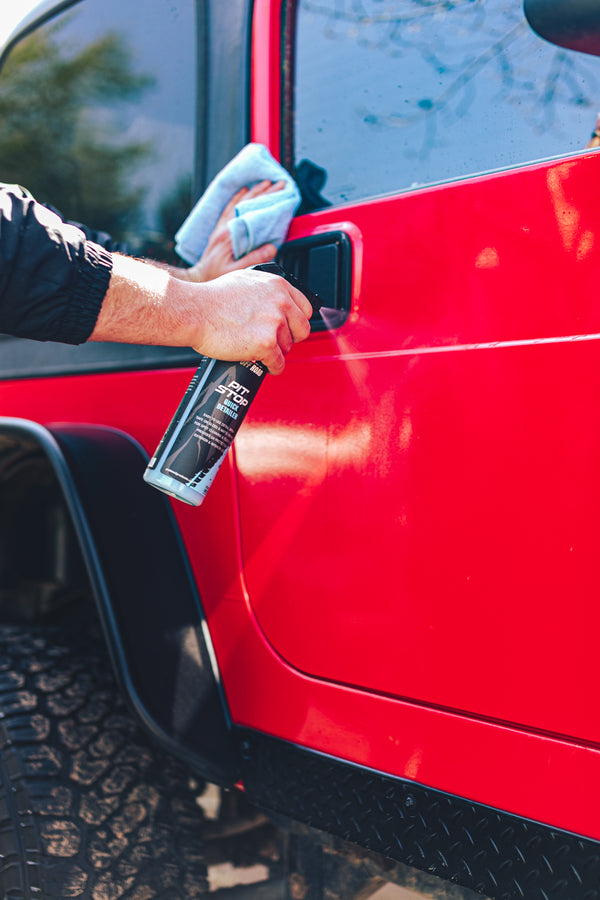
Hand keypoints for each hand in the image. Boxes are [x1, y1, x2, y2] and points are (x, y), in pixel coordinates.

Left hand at [184, 180, 284, 281]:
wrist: (198, 277)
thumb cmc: (215, 276)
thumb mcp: (236, 272)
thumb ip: (254, 259)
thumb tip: (272, 248)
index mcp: (231, 236)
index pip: (254, 212)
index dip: (269, 200)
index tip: (280, 192)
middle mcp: (226, 227)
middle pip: (248, 203)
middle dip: (266, 192)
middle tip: (280, 183)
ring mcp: (222, 227)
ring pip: (239, 203)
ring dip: (254, 191)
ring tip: (266, 182)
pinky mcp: (219, 230)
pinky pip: (228, 208)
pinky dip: (237, 198)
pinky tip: (244, 191)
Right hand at [191, 267, 312, 374]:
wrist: (193, 311)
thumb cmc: (211, 298)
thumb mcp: (246, 280)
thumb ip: (266, 291)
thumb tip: (277, 303)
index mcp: (277, 285)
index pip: (305, 308)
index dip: (296, 321)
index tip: (289, 328)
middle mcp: (281, 302)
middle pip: (302, 330)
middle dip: (289, 338)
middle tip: (274, 342)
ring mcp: (274, 323)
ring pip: (288, 348)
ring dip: (276, 353)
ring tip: (259, 351)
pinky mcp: (266, 343)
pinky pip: (279, 363)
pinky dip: (273, 367)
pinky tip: (265, 365)